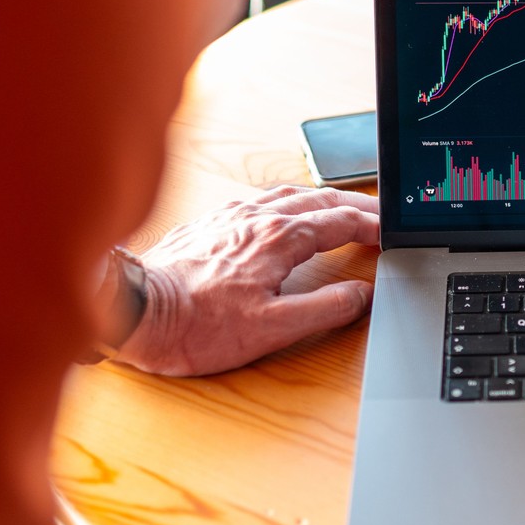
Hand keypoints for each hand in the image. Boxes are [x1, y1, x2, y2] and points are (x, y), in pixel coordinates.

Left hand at [114, 186, 378, 376]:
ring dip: (323, 199)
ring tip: (340, 207)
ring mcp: (230, 217)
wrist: (132, 312)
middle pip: (320, 200)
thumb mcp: (272, 329)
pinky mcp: (209, 224)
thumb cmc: (195, 325)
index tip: (391, 234)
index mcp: (279, 238)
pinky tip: (283, 212)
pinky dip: (289, 201)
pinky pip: (261, 199)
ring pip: (289, 194)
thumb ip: (325, 309)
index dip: (373, 227)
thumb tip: (361, 295)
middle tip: (379, 215)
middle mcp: (257, 217)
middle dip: (355, 205)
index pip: (341, 222)